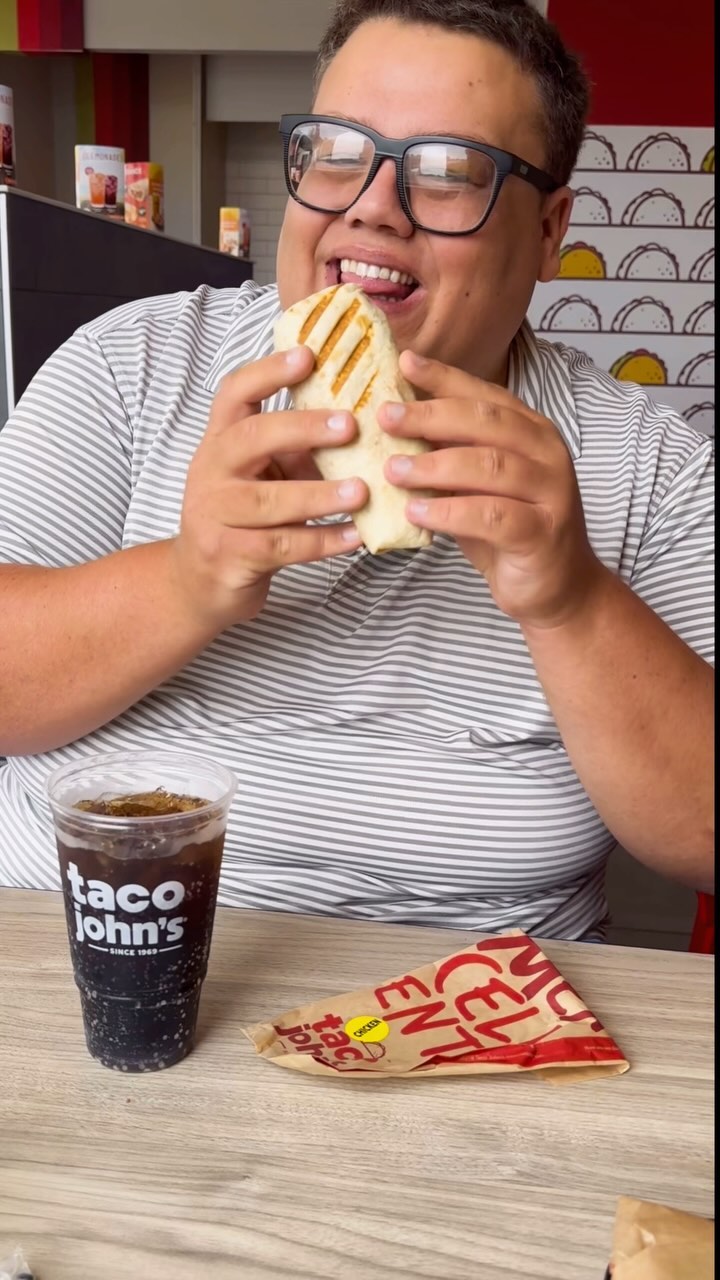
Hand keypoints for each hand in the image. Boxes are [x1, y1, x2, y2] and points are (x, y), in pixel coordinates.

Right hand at [173, 346, 367, 630]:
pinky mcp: (228, 555)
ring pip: (267, 501)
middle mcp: (210, 472)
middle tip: (350, 425)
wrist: (201, 581)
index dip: (268, 372)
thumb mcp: (265, 476)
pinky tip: (355, 536)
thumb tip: (363, 422)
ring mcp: (214, 515)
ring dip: (319, 495)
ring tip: (362, 491)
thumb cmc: (244, 520)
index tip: (308, 355)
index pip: (234, 394)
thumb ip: (297, 452)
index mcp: (220, 442)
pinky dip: (321, 541)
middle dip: (302, 428)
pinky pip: (281, 546)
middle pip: (250, 438)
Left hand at [379, 351, 603, 629]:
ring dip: (436, 465)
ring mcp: (550, 493)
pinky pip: (492, 516)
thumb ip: (449, 454)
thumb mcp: (475, 486)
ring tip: (392, 470)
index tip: (403, 361)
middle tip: (385, 417)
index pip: (484, 395)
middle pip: (486, 423)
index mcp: (531, 432)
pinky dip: (450, 512)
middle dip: (431, 416)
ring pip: (490, 466)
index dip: (444, 377)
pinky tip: (416, 511)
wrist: (557, 589)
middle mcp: (547, 454)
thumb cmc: (510, 532)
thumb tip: (394, 421)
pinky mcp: (543, 534)